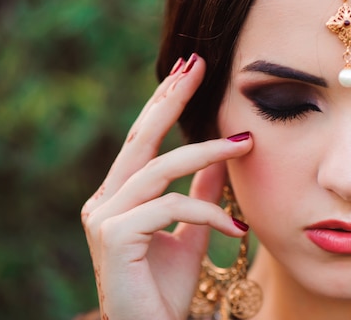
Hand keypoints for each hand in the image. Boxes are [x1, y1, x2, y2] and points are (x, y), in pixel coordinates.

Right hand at [81, 55, 252, 319]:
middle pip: (141, 138)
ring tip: (246, 144)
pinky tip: (236, 228)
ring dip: (207, 153)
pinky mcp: (114, 236)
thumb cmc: (166, 287)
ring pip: (161, 168)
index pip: (145, 139)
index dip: (165, 101)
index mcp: (120, 195)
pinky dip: (208, 210)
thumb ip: (202, 191)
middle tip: (197, 64)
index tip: (189, 68)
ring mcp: (104, 217)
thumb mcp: (192, 229)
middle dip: (171, 97)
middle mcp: (105, 200)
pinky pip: (169, 206)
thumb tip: (225, 154)